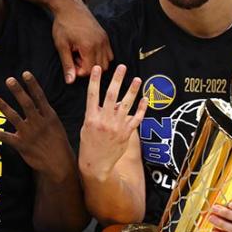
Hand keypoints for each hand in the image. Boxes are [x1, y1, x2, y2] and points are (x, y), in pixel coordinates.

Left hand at [0, 72, 75, 180]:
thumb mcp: (57, 126)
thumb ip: (46, 115)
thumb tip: (39, 103)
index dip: (32, 85)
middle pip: (26, 103)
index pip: (40, 97)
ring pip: (14, 117)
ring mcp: (29, 134)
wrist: (60, 164)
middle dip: (18, 91)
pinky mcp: (21, 145)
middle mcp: (38, 123)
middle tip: (9, 80)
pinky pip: (4, 136)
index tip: (25, 73)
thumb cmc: (59, 145)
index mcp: (49, 117)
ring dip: (3, 107)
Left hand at [50, 0, 112, 82]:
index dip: (79, 71)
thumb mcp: (61, 46)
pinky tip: (89, 51)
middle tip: (76, 59)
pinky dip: (101, 57)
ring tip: (82, 55)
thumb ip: (67, 64)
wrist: (69, 6)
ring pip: (106, 63)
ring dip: (95, 64)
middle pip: (99, 68)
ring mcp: (104, 39)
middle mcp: (100, 44)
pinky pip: (109, 54)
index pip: (89, 71)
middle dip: (87, 68)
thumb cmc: (63, 24)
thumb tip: (70, 81)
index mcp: (89, 47)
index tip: (71, 63)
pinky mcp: (105, 36)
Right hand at [78, 65, 145, 181]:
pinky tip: (145, 99)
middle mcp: (105, 120)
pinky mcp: (126, 133)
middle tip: (121, 67)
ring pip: (126, 104)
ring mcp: (117, 127)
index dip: (95, 80)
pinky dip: (141, 109)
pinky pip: (136, 118)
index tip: (97, 68)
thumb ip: (97, 113)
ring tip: (137, 79)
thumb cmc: (89, 144)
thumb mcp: (87, 127)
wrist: (96, 164)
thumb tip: (114, 102)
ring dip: (132, 90)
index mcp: (91, 118)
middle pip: (112, 95)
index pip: (92, 95)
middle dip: (117, 79)